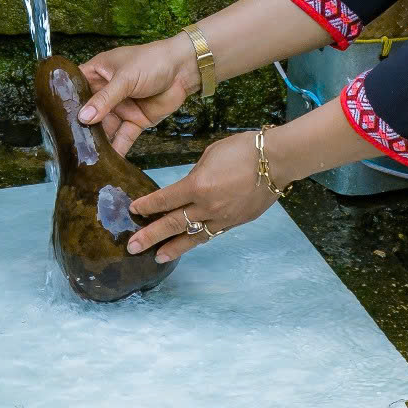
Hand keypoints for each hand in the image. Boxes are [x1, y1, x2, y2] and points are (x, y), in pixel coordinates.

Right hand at [78, 36, 194, 155]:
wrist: (184, 69)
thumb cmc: (152, 61)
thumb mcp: (125, 77)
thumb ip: (105, 99)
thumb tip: (84, 118)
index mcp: (98, 73)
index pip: (76, 89)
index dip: (66, 103)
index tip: (55, 121)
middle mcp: (106, 92)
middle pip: (89, 113)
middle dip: (82, 128)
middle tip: (69, 146)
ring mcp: (121, 107)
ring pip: (105, 128)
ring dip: (98, 142)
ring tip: (85, 158)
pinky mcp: (135, 120)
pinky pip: (123, 137)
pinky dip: (117, 149)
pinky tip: (108, 162)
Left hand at [125, 133, 272, 262]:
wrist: (276, 161)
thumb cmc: (242, 149)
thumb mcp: (210, 155)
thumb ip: (195, 175)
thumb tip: (188, 187)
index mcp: (197, 185)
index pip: (165, 199)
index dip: (147, 205)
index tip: (132, 210)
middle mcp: (207, 206)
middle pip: (172, 224)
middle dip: (150, 236)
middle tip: (131, 247)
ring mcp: (222, 218)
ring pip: (192, 237)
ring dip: (172, 248)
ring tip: (157, 257)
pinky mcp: (235, 223)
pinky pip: (211, 234)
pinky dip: (196, 241)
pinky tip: (187, 245)